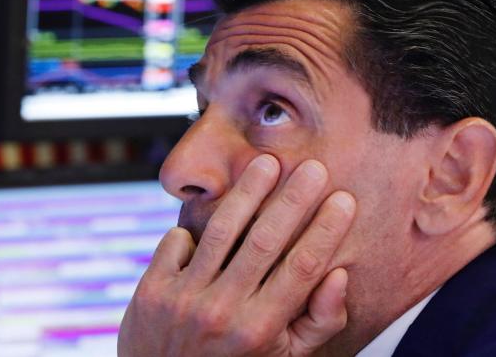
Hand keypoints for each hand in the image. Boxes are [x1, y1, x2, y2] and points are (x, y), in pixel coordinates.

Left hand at [118, 155, 355, 356]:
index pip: (302, 268)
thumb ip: (318, 321)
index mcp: (261, 331)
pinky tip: (212, 213)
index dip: (326, 230)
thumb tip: (339, 274)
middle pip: (266, 241)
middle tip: (315, 168)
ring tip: (268, 163)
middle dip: (294, 199)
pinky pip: (176, 241)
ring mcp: (183, 301)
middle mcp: (222, 313)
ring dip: (248, 192)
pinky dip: (193, 228)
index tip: (344, 199)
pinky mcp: (151, 292)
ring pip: (221, 231)